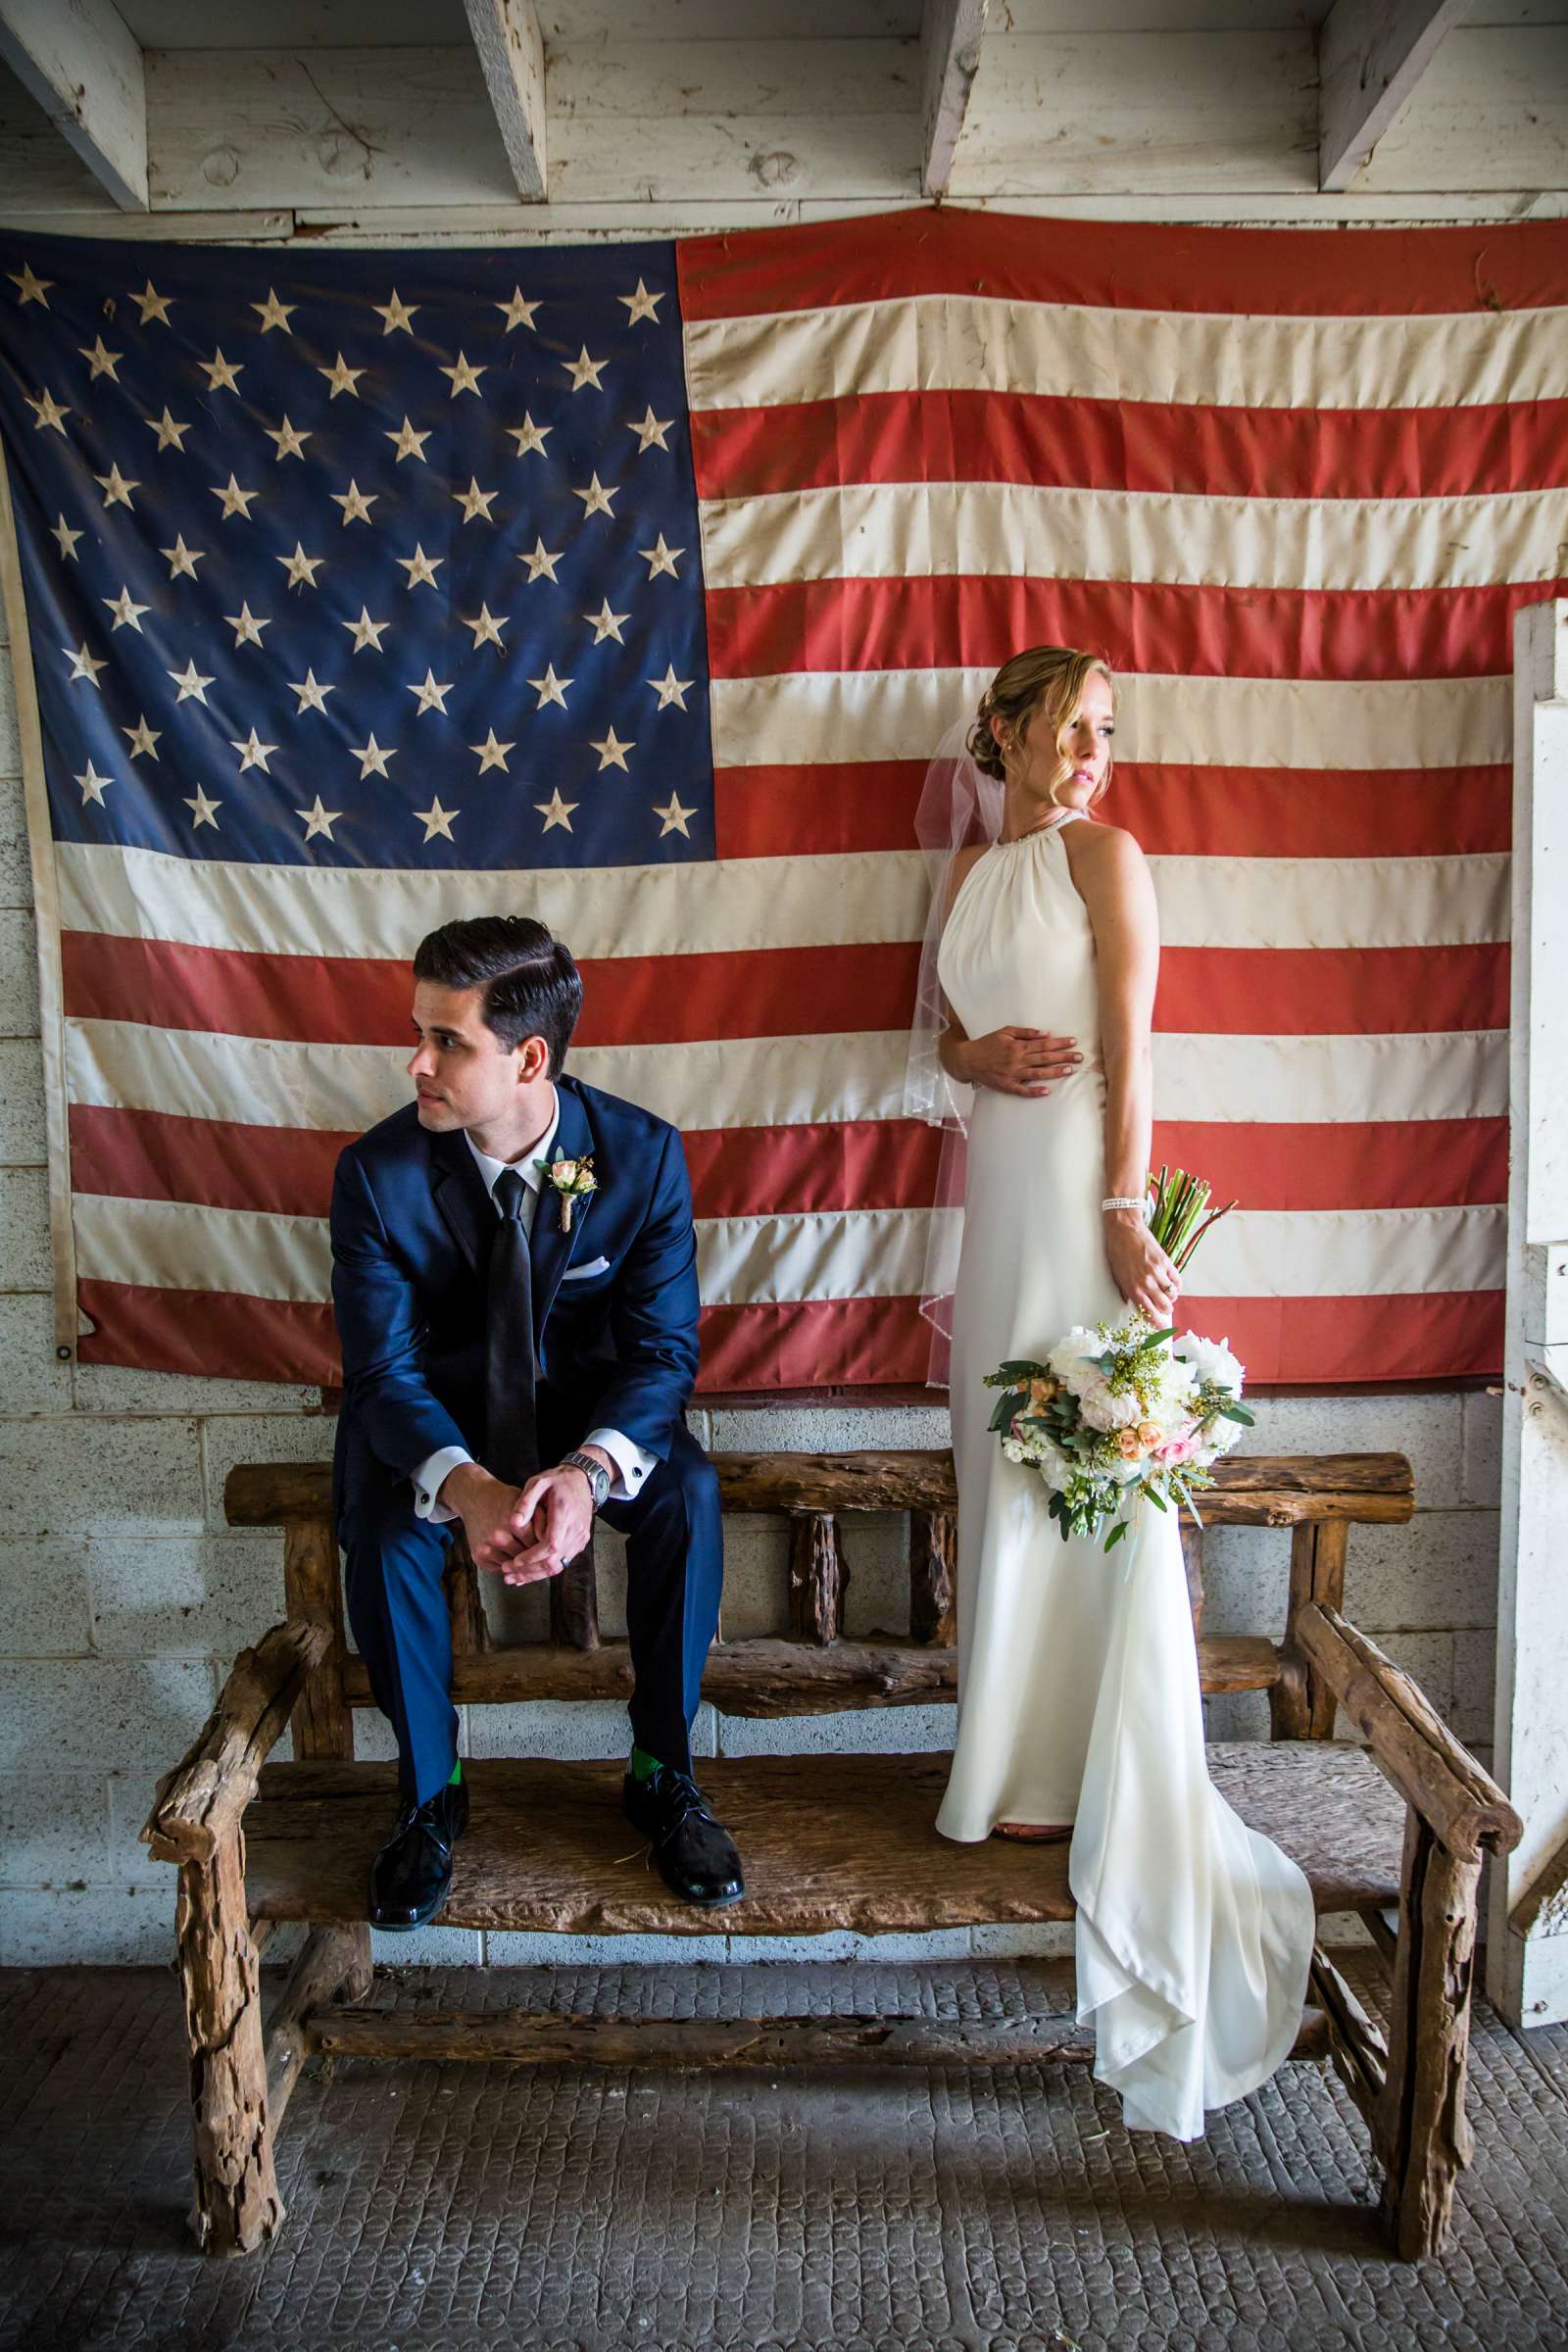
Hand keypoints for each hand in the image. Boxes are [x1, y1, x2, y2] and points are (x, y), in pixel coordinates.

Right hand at [444, 1463, 554, 1582]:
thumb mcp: (525, 1503)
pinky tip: (513, 1560)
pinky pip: (499, 1568)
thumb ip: (540, 1520)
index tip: (552, 1551)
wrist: (474, 1497)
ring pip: (513, 1566)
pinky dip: (508, 1566)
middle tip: (543, 1560)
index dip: (545, 1548)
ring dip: (522, 1566)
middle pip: (525, 1558)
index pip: (537, 1545)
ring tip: (529, 1561)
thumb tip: (555, 1543)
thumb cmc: (505, 1499)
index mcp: (513, 1522)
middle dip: (535, 1559)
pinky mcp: (478, 1557)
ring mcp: (486, 1548)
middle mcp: (498, 1536)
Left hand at [497, 1463, 599, 1586]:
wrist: (582, 1480)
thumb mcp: (539, 1483)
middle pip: (553, 1561)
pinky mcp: (580, 1543)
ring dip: (535, 1575)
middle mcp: (576, 1529)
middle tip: (507, 1574)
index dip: (531, 1557)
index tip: (514, 1562)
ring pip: (558, 1566)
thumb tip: (513, 1523)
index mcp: (564, 1514)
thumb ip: (525, 1502)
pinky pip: (562, 1562)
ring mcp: (580, 1538)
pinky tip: (527, 1572)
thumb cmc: (558, 1481)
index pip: (550, 1545)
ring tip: (514, 1578)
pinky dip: (544, 1570)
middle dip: (529, 1571)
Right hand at [959, 1028, 1079, 1097]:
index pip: (1044, 1044)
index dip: (1060, 1043)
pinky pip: (1022, 1090)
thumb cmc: (987, 1043)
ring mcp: (1012, 1074)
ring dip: (1055, 1072)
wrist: (968, 1059)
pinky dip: (1034, 1091)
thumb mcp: (1005, 1031)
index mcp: (1018, 1046)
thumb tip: (1045, 1034)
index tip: (1073, 1042)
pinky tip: (1047, 1091)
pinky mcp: (1006, 1085)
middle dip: (1064, 1057)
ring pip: (1038, 1074)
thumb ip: (1025, 1032)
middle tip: (1080, 1057)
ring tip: (1070, 1071)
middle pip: (1045, 1058)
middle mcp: (1017, 1060)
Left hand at [1104, 1211, 1181, 1323]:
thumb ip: (1126, 1291)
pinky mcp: (1166, 1262)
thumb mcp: (1116, 1275)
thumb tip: (1132, 1302)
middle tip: (1163, 1307)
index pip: (1149, 1312)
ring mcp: (1158, 1272)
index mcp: (1133, 1288)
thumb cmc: (1117, 1251)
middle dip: (1165, 1310)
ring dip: (1171, 1297)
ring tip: (1166, 1293)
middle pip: (1165, 1306)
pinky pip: (1177, 1280)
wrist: (1124, 1230)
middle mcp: (1147, 1283)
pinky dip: (1176, 1285)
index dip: (1157, 1322)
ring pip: (1173, 1294)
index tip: (1161, 1326)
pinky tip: (1171, 1283)